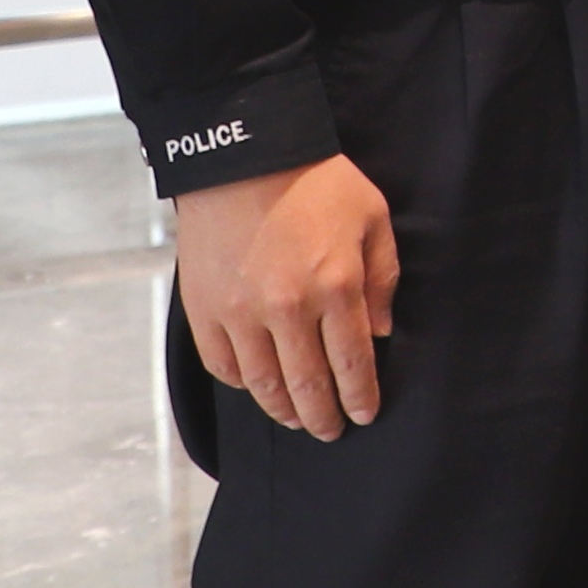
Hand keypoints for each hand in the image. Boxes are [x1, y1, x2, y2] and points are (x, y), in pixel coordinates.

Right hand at [173, 155, 399, 440]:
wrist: (244, 156)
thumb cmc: (316, 183)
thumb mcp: (372, 219)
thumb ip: (383, 279)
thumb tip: (382, 332)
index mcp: (336, 287)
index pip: (353, 363)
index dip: (361, 397)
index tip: (365, 414)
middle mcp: (287, 308)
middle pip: (309, 386)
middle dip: (324, 417)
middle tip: (332, 431)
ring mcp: (240, 313)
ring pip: (264, 385)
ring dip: (283, 410)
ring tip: (297, 419)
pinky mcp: (204, 310)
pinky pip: (224, 365)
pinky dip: (243, 384)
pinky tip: (258, 386)